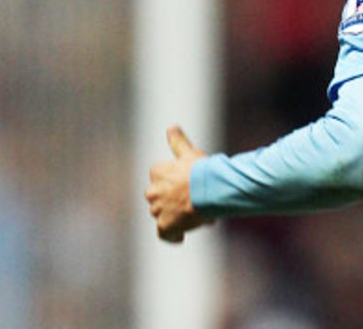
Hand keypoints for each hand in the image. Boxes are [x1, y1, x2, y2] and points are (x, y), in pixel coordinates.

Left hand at [145, 125, 213, 242]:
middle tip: (195, 201)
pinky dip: (172, 235)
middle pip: (161, 198)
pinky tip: (181, 236)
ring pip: (164, 214)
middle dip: (174, 200)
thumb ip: (178, 142)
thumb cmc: (202, 169)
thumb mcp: (190, 152)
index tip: (190, 184)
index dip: (177, 183)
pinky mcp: (165, 225)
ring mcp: (158, 210)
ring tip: (198, 215)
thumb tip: (171, 127)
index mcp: (157, 172)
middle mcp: (152, 191)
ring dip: (177, 215)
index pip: (162, 178)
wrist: (210, 189)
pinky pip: (165, 234)